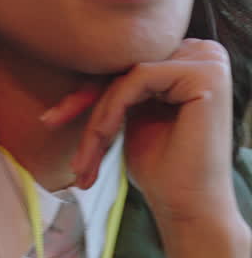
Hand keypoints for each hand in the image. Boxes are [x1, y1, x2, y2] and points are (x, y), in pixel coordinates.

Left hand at [42, 38, 250, 257]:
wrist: (188, 207)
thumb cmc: (159, 166)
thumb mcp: (129, 113)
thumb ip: (116, 83)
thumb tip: (72, 52)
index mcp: (187, 58)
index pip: (122, 65)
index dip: (85, 90)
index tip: (50, 116)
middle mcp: (202, 51)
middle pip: (122, 67)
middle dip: (83, 99)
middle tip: (50, 122)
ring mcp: (207, 60)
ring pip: (125, 75)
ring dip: (96, 115)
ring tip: (82, 157)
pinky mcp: (205, 74)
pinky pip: (137, 79)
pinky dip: (112, 108)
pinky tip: (103, 138)